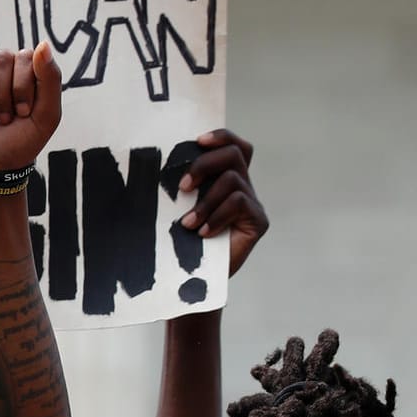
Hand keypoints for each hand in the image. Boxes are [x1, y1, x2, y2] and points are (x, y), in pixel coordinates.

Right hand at [0, 43, 62, 172]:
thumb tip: (43, 44)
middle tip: (2, 119)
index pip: (25, 57)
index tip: (23, 114)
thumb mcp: (47, 116)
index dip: (22, 89)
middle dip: (0, 97)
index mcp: (26, 67)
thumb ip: (51, 79)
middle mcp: (0, 64)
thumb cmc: (20, 141)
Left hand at [176, 129, 266, 276]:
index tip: (197, 141)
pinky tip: (203, 233)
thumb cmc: (180, 241)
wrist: (193, 279)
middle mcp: (242, 186)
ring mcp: (252, 203)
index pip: (233, 145)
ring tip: (187, 223)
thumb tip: (157, 161)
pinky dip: (217, 216)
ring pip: (233, 180)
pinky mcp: (258, 221)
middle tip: (183, 186)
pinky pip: (239, 202)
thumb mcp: (177, 208)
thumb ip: (180, 186)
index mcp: (224, 177)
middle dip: (206, 164)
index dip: (220, 137)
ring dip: (205, 201)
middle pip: (235, 154)